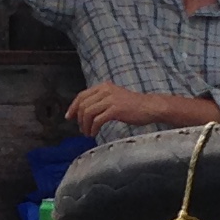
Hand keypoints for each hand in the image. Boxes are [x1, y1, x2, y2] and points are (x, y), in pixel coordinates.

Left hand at [67, 84, 219, 137]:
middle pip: (83, 104)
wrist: (150, 107)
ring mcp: (110, 99)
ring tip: (88, 133)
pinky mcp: (115, 109)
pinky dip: (93, 128)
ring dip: (85, 125)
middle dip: (79, 119)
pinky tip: (94, 133)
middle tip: (81, 129)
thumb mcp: (114, 97)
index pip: (82, 95)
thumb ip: (101, 100)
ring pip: (88, 112)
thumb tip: (85, 111)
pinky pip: (97, 120)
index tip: (69, 117)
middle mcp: (105, 90)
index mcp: (104, 86)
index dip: (73, 107)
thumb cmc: (133, 105)